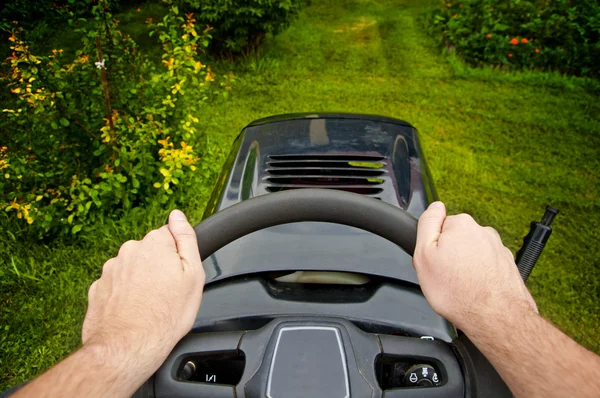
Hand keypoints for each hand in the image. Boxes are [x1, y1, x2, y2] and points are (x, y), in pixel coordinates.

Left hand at [82, 210, 204, 376]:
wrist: (128, 347)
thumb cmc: (165, 315)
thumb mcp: (193, 274)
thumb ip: (186, 239)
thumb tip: (178, 215)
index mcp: (154, 243)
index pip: (169, 237)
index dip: (177, 258)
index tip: (178, 276)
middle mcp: (128, 251)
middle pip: (149, 253)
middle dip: (158, 268)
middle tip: (167, 294)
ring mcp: (110, 270)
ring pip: (132, 270)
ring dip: (140, 282)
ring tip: (149, 307)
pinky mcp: (97, 289)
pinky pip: (116, 287)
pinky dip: (124, 296)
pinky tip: (133, 312)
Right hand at [413, 202, 536, 332]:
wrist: (495, 317)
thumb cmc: (458, 291)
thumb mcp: (424, 254)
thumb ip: (427, 224)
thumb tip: (434, 206)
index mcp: (461, 224)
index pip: (439, 227)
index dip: (433, 246)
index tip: (435, 261)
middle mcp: (483, 232)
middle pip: (457, 240)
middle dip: (450, 256)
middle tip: (445, 277)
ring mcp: (498, 249)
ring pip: (472, 255)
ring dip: (466, 268)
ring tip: (461, 288)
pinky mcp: (507, 266)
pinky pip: (486, 268)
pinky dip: (480, 277)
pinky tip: (475, 292)